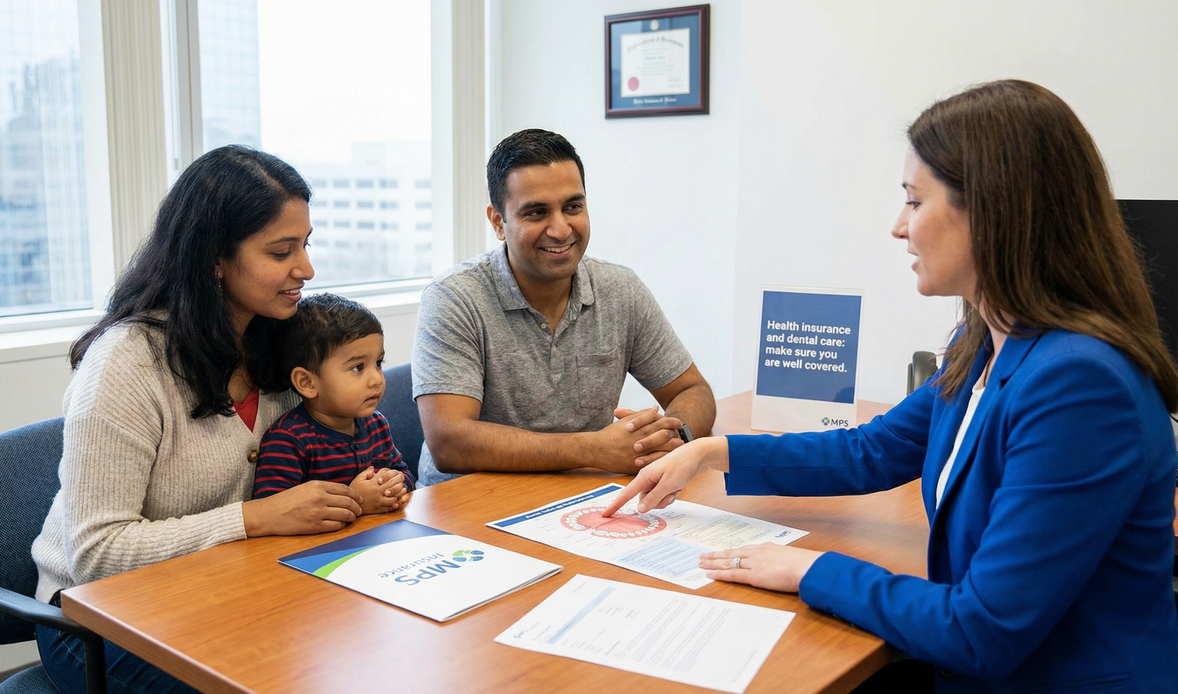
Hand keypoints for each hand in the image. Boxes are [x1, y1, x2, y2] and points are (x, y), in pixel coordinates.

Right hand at [243, 481, 362, 535]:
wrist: (270, 513)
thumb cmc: (286, 500)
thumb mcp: (305, 488)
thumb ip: (323, 489)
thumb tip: (341, 494)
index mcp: (318, 486)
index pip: (345, 489)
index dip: (355, 495)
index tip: (359, 499)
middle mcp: (320, 498)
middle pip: (348, 502)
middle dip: (357, 507)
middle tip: (359, 510)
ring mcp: (318, 512)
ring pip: (345, 514)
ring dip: (352, 517)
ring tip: (352, 518)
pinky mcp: (314, 526)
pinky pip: (336, 526)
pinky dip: (342, 525)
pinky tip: (341, 524)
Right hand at [351, 468, 408, 513]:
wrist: (350, 505)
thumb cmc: (354, 491)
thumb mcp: (358, 479)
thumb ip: (366, 473)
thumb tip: (373, 468)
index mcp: (373, 484)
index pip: (386, 476)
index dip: (392, 473)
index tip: (394, 472)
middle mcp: (377, 492)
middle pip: (392, 485)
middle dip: (399, 481)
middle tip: (402, 479)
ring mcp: (379, 501)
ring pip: (394, 497)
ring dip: (400, 493)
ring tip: (403, 489)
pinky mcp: (379, 509)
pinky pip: (390, 508)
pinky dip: (396, 504)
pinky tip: (399, 501)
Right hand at [597, 406, 682, 472]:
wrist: (596, 449)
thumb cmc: (611, 434)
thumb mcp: (627, 421)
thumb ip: (642, 414)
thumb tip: (655, 409)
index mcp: (641, 426)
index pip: (663, 422)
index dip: (673, 423)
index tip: (678, 424)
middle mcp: (643, 438)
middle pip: (667, 436)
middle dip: (676, 436)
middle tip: (682, 438)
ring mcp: (641, 452)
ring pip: (663, 450)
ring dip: (672, 450)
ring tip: (678, 450)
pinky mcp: (637, 464)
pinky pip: (655, 463)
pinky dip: (663, 460)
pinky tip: (667, 460)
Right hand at [601, 436, 727, 515]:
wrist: (697, 454)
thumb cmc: (682, 465)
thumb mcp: (668, 484)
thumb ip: (654, 497)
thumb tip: (640, 509)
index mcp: (644, 476)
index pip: (626, 493)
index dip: (616, 504)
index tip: (606, 514)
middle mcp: (648, 478)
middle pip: (645, 501)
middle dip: (658, 502)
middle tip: (671, 492)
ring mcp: (655, 480)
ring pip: (655, 500)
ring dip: (666, 498)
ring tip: (676, 488)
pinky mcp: (663, 481)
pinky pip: (662, 495)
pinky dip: (671, 494)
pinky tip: (678, 486)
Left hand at [698, 544, 824, 592]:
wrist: (807, 567)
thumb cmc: (804, 564)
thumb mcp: (789, 557)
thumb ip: (780, 560)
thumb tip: (780, 564)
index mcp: (765, 548)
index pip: (741, 549)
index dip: (728, 551)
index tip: (718, 552)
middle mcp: (756, 553)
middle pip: (730, 553)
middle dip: (715, 555)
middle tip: (701, 556)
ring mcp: (753, 564)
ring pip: (727, 562)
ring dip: (712, 563)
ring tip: (700, 563)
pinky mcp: (753, 576)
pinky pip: (732, 574)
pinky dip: (719, 574)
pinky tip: (709, 574)